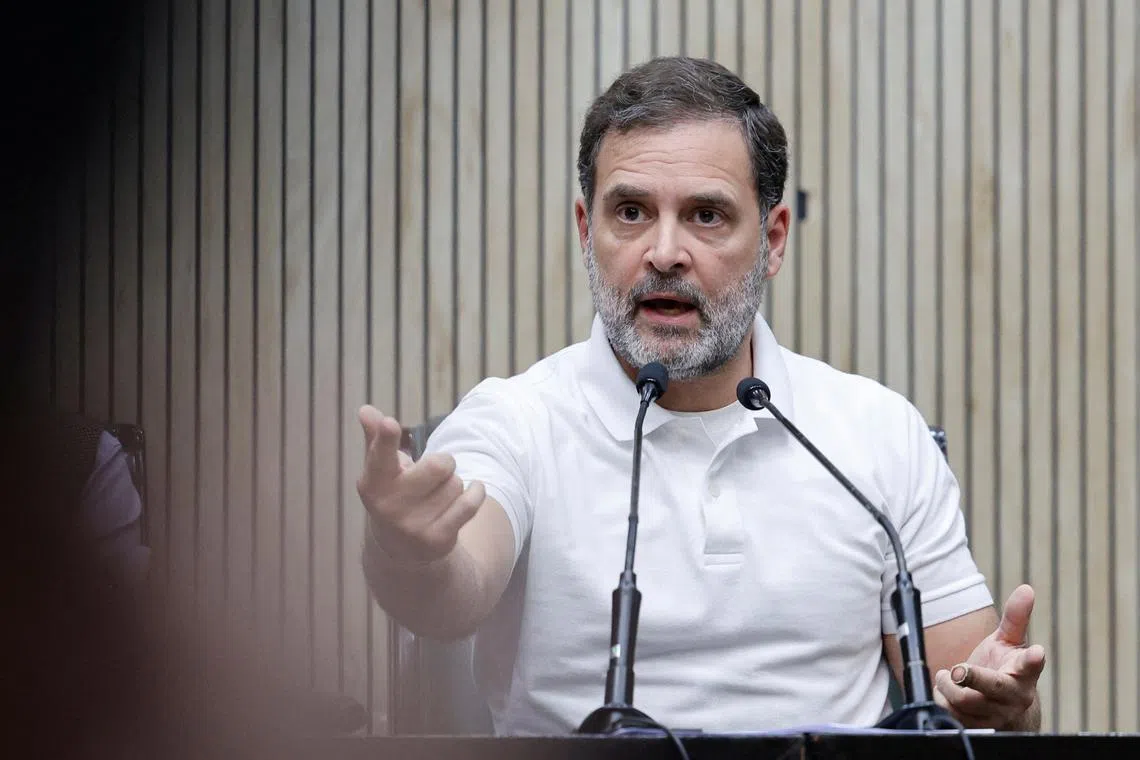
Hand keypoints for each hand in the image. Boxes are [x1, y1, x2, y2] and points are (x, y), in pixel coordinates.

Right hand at [356, 405, 485, 563]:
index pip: (381, 455)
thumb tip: (365, 410)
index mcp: (372, 482)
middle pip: (440, 464)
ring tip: (437, 495)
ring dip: (454, 484)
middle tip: (433, 473)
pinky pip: (470, 504)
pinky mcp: (437, 540)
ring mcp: (412, 526)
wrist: (401, 548)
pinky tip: (473, 491)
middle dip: (444, 463)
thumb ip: (376, 437)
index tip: (390, 423)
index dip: (386, 438)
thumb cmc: (394, 493)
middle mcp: (389, 506)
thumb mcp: (381, 468)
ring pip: (456, 483)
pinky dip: (476, 492)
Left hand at [933, 584, 1045, 730]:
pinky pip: (952, 716)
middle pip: (991, 688)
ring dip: (947, 686)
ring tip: (947, 676)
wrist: (1007, 715)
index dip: (1033, 659)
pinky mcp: (978, 729)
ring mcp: (996, 716)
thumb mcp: (1010, 645)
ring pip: (964, 702)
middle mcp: (1012, 698)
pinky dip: (941, 701)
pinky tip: (944, 693)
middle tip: (957, 669)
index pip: (1030, 665)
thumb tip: (1026, 589)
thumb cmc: (1005, 672)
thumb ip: (1015, 618)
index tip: (1037, 651)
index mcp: (1024, 674)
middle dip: (972, 677)